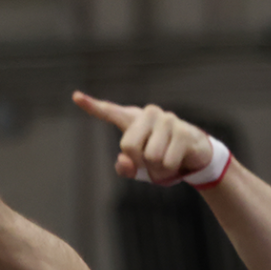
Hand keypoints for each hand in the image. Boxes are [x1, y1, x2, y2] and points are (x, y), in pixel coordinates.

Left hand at [74, 91, 212, 184]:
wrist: (195, 157)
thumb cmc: (162, 159)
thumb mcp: (140, 168)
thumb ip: (126, 167)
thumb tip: (123, 161)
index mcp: (133, 120)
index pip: (110, 111)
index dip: (92, 106)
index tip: (75, 97)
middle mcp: (149, 113)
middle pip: (128, 146)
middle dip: (139, 163)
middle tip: (151, 163)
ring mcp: (168, 120)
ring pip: (151, 157)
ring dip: (157, 170)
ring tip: (165, 163)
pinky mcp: (184, 132)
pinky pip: (168, 162)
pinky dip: (169, 171)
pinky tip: (177, 163)